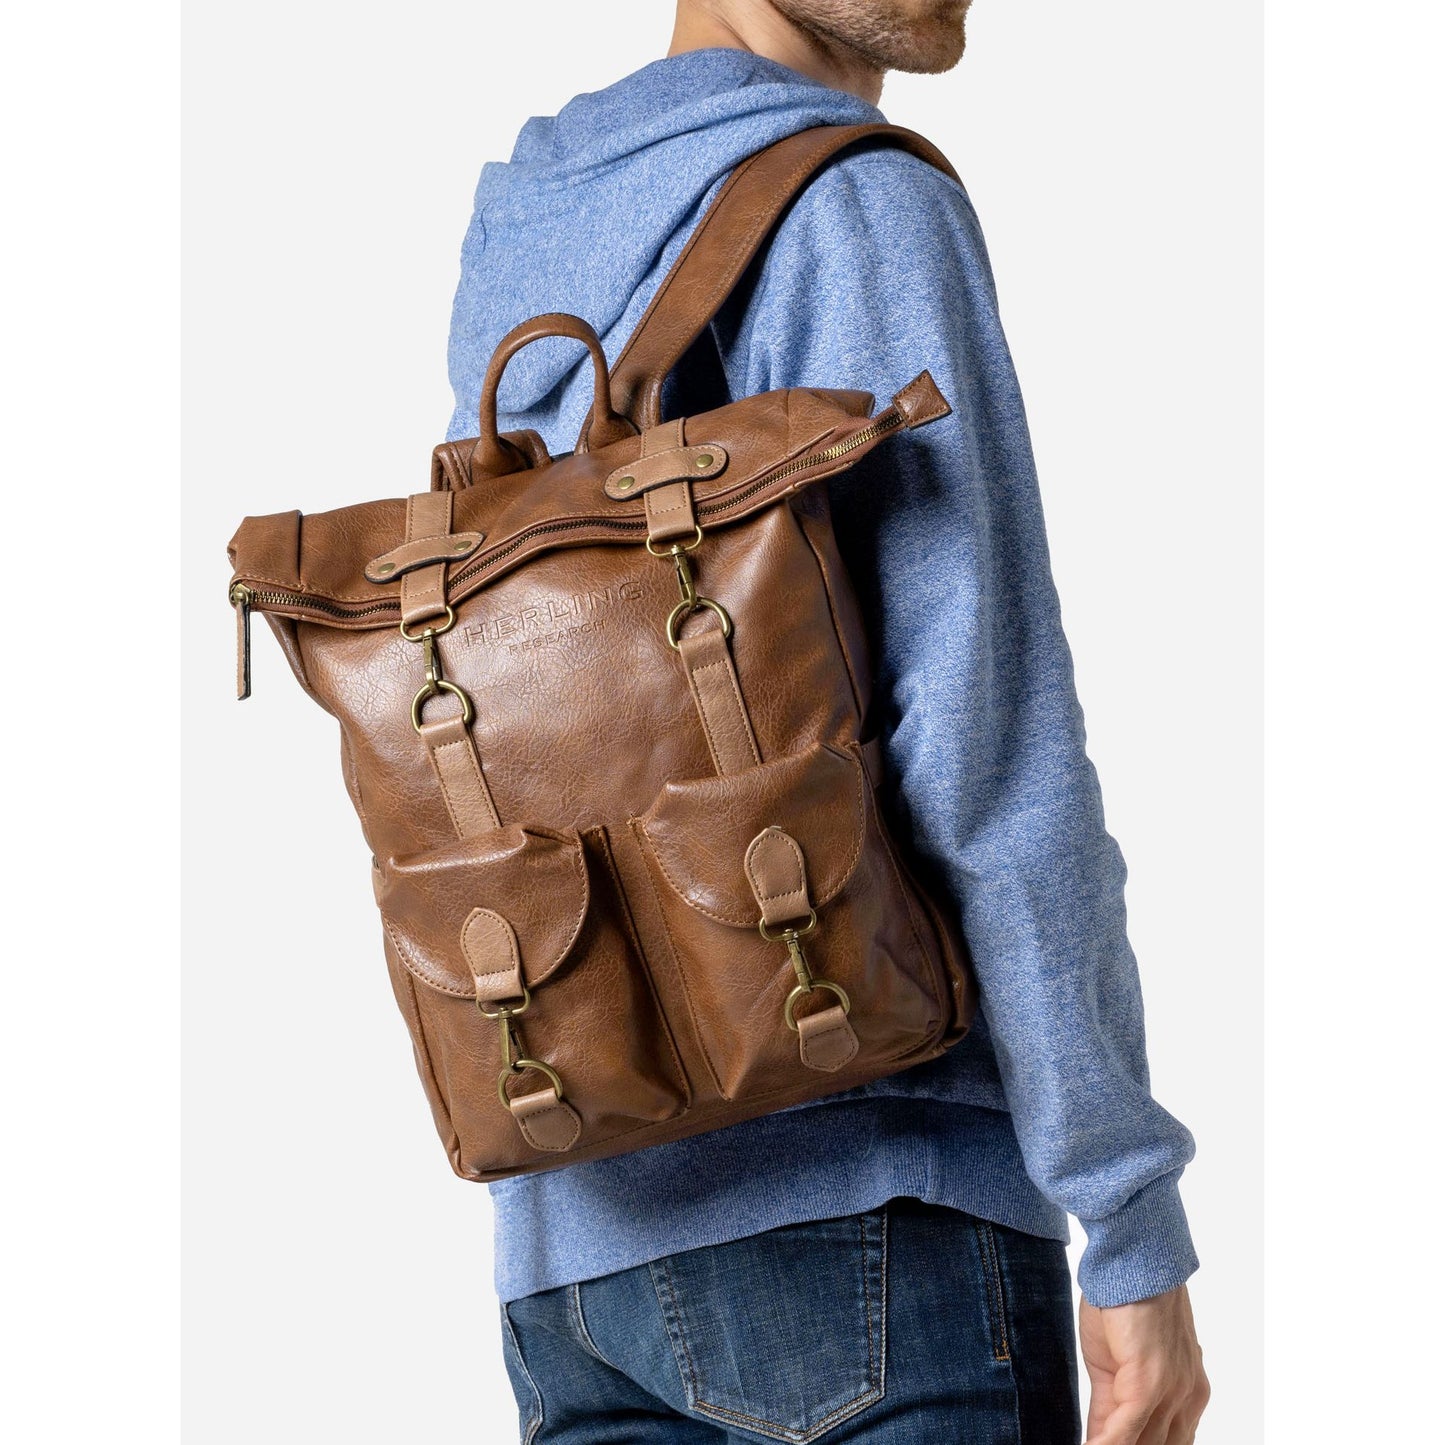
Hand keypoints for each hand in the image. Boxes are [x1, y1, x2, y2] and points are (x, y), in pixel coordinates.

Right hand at [1079, 1284, 1208, 1442]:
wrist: (1131, 1259)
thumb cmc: (1124, 1301)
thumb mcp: (1116, 1362)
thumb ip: (1112, 1404)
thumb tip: (1101, 1440)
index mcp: (1187, 1393)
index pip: (1164, 1443)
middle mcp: (1188, 1398)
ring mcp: (1172, 1393)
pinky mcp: (1149, 1383)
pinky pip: (1126, 1432)